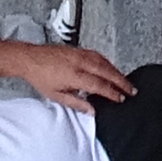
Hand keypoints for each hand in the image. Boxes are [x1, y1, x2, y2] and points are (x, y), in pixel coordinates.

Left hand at [17, 44, 133, 109]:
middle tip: (132, 90)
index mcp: (75, 76)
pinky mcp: (78, 49)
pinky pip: (98, 55)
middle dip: (121, 82)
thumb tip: (92, 110)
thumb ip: (76, 103)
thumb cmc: (40, 77)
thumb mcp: (56, 96)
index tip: (121, 98)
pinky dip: (108, 63)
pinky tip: (111, 68)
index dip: (113, 93)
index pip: (100, 86)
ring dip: (117, 72)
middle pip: (107, 72)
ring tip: (125, 81)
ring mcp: (80, 54)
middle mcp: (80, 63)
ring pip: (104, 62)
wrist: (29, 58)